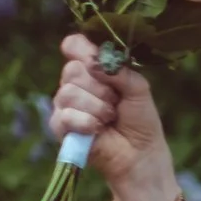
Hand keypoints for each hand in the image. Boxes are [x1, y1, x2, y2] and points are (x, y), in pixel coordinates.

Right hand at [50, 34, 176, 200]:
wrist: (141, 154)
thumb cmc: (141, 121)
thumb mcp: (138, 89)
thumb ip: (120, 71)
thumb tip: (95, 63)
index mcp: (92, 69)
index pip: (74, 45)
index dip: (82, 49)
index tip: (97, 61)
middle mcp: (75, 83)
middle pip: (72, 70)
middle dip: (100, 87)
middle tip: (115, 102)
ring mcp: (65, 104)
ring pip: (68, 92)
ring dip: (96, 107)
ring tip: (110, 118)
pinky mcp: (60, 126)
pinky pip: (64, 115)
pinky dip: (86, 122)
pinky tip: (98, 129)